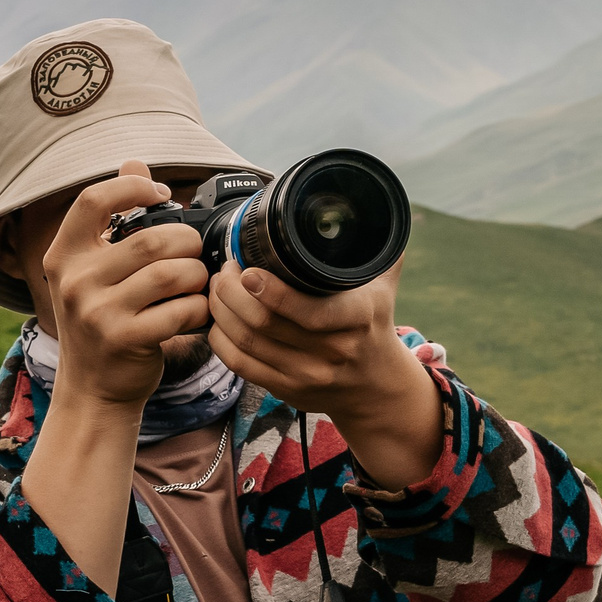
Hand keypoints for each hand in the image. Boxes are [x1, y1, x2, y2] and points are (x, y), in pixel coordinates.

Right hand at [37, 160, 210, 408]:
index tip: (160, 195)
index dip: (132, 187)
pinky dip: (199, 309)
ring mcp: (98, 313)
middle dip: (185, 243)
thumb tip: (133, 161)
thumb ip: (112, 219)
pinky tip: (196, 312)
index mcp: (64, 255)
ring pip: (170, 274)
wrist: (93, 389)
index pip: (93, 200)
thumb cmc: (102, 321)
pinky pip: (181, 311)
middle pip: (150, 239)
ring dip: (195, 276)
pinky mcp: (126, 340)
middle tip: (193, 253)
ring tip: (196, 283)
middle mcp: (75, 281)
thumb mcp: (94, 271)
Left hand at [207, 259, 443, 489]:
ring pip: (246, 342)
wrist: (375, 386)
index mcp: (357, 319)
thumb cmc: (373, 329)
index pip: (308, 310)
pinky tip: (218, 320)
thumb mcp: (383, 290)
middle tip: (226, 271)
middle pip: (265, 322)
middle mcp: (332, 350)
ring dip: (222, 311)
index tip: (248, 269)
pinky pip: (240, 365)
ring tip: (218, 289)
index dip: (269, 290)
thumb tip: (369, 211)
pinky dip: (221, 339)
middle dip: (232, 292)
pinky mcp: (286, 390)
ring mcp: (307, 375)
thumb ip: (374, 253)